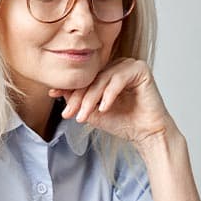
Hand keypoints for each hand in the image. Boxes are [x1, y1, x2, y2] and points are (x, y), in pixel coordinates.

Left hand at [49, 58, 171, 148]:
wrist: (146, 134)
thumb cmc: (124, 123)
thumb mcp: (93, 112)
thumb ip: (78, 101)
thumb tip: (57, 91)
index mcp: (107, 72)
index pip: (86, 78)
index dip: (70, 87)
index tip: (53, 94)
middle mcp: (118, 66)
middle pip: (92, 78)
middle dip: (79, 97)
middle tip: (69, 112)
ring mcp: (130, 65)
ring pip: (103, 79)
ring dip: (91, 98)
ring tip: (84, 115)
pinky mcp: (141, 69)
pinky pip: (119, 79)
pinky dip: (109, 94)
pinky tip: (104, 108)